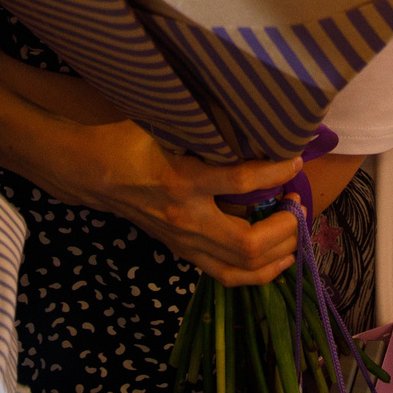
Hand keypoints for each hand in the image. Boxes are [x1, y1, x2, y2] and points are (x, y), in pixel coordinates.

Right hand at [63, 123, 300, 284]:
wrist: (94, 172)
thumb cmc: (131, 140)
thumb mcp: (167, 125)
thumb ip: (207, 129)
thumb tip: (251, 117)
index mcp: (182, 180)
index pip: (241, 181)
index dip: (277, 171)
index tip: (296, 159)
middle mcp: (186, 219)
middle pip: (248, 242)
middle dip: (286, 226)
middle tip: (299, 201)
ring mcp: (185, 242)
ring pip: (242, 266)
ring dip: (279, 252)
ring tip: (295, 227)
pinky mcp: (184, 252)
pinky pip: (228, 275)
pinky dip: (260, 272)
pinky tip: (280, 258)